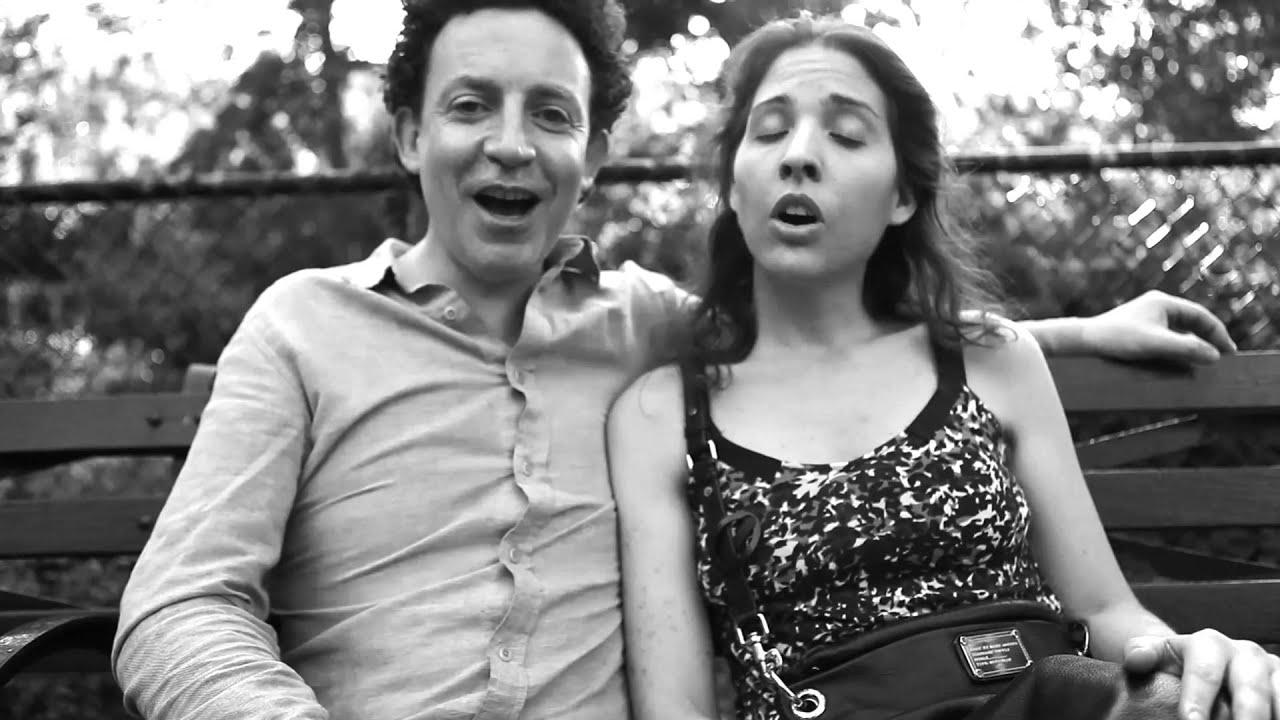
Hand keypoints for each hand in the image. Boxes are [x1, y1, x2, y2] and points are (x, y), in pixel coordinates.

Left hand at [1081, 291, 1236, 364]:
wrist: (1082, 341)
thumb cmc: (1116, 339)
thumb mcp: (1156, 345)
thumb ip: (1186, 349)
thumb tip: (1214, 355)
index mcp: (1163, 302)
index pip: (1200, 315)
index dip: (1218, 333)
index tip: (1229, 352)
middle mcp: (1156, 305)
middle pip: (1192, 320)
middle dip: (1208, 337)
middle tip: (1222, 356)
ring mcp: (1146, 316)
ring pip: (1180, 328)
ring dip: (1194, 342)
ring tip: (1206, 358)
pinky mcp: (1137, 328)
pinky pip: (1167, 335)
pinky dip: (1179, 345)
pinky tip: (1181, 358)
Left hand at [1123, 630, 1279, 719]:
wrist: (1202, 659)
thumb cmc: (1174, 663)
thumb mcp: (1154, 653)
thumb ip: (1141, 653)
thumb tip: (1136, 661)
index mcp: (1209, 644)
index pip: (1204, 672)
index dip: (1198, 698)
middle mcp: (1245, 653)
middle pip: (1249, 688)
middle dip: (1244, 715)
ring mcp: (1270, 670)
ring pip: (1278, 694)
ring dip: (1271, 716)